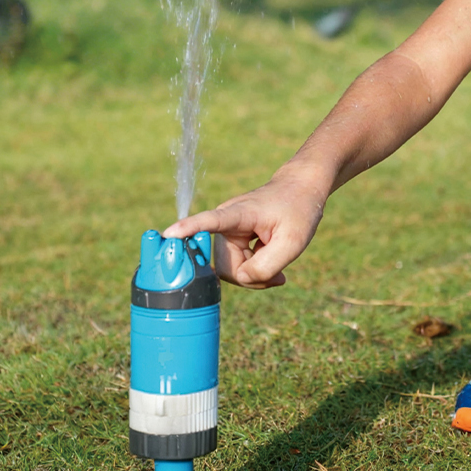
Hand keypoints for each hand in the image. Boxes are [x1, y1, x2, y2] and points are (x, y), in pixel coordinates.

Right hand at [163, 172, 327, 288]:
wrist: (301, 191)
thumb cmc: (298, 211)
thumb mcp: (293, 243)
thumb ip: (266, 266)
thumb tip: (240, 279)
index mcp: (237, 214)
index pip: (208, 222)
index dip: (188, 229)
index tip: (168, 234)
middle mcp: (225, 222)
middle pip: (227, 267)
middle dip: (251, 276)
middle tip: (279, 276)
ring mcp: (227, 232)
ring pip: (231, 270)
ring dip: (255, 274)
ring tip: (278, 266)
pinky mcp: (231, 240)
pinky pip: (235, 267)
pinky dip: (254, 271)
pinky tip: (273, 267)